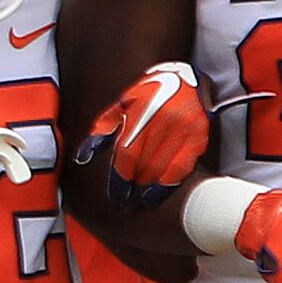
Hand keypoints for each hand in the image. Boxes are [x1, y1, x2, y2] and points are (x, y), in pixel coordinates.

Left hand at [78, 59, 208, 206]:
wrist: (184, 78)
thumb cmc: (146, 95)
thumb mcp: (120, 106)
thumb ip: (101, 131)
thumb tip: (83, 158)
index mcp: (140, 114)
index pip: (127, 154)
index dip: (121, 179)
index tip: (116, 195)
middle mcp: (162, 121)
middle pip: (145, 165)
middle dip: (134, 187)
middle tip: (126, 204)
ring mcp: (183, 129)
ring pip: (163, 169)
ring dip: (150, 189)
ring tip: (140, 203)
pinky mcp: (198, 136)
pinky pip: (183, 166)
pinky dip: (170, 183)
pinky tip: (159, 194)